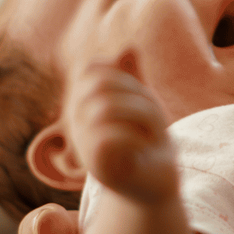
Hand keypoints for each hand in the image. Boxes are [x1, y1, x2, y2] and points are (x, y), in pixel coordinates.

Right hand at [67, 63, 178, 204]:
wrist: (155, 185)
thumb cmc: (146, 142)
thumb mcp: (142, 103)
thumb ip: (132, 77)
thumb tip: (128, 47)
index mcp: (84, 104)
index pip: (91, 69)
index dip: (120, 74)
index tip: (140, 96)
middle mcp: (77, 123)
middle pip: (101, 84)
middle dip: (138, 94)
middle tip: (156, 119)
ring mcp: (83, 145)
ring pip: (106, 108)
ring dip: (145, 116)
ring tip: (154, 134)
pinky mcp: (96, 167)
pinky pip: (109, 138)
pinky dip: (137, 140)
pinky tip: (144, 152)